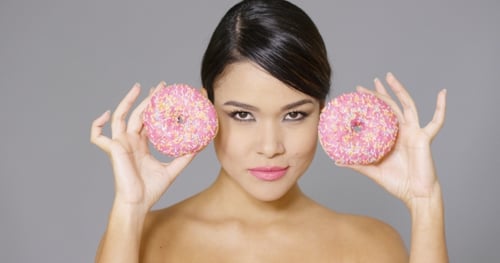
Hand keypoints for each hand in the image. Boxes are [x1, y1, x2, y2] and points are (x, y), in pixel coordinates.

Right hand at [90, 82, 194, 210]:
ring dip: (128, 101)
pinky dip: (97, 125)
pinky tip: (106, 114)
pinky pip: (98, 136)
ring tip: (139, 87)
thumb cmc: (151, 189)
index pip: (149, 120)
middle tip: (161, 86)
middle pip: (138, 113)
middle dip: (148, 99)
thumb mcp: (172, 169)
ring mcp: (121, 144)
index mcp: (142, 144)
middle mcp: (131, 141)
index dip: (157, 108)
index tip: (167, 96)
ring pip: (121, 116)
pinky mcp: (113, 150)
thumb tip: (201, 145)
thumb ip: (185, 157)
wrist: (138, 202)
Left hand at [340, 72, 446, 207]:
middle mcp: (403, 131)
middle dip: (381, 93)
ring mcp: (414, 132)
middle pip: (391, 106)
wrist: (415, 195)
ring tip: (389, 77)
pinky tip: (443, 93)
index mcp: (391, 137)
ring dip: (399, 90)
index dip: (371, 104)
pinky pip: (436, 121)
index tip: (358, 94)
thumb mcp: (373, 171)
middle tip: (369, 82)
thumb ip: (357, 164)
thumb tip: (336, 160)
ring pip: (407, 105)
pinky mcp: (424, 137)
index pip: (380, 115)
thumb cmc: (397, 183)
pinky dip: (441, 107)